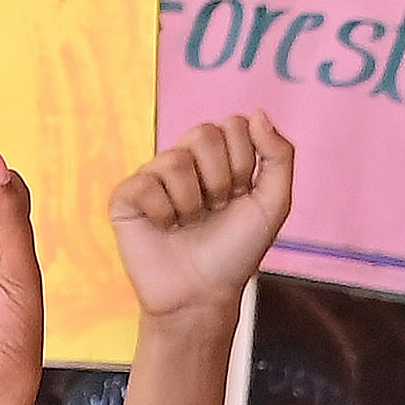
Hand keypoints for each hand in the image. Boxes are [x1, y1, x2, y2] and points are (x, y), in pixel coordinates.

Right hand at [109, 113, 296, 327]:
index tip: (241, 195)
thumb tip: (259, 112)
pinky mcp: (126, 197)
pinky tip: (164, 228)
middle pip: (204, 133)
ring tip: (190, 223)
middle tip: (217, 208)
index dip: (244, 162)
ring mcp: (154, 176)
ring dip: (193, 202)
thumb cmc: (237, 250)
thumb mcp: (274, 203)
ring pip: (175, 160)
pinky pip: (145, 184)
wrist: (204, 292)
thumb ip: (278, 155)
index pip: (234, 125)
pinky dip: (163, 213)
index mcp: (220, 158)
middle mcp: (185, 161)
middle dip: (221, 178)